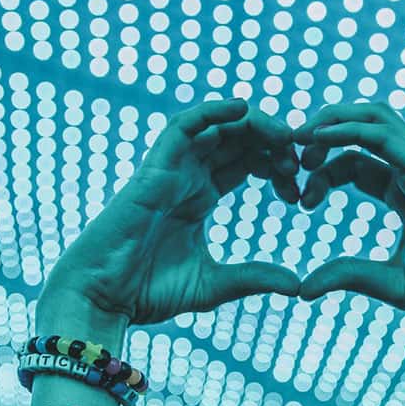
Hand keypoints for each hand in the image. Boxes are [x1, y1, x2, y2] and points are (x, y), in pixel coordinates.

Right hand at [44, 99, 302, 325]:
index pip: (245, 162)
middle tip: (300, 160)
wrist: (104, 297)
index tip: (300, 191)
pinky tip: (243, 109)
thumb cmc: (148, 292)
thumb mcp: (214, 284)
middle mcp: (186, 177)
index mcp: (199, 198)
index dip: (276, 165)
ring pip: (216, 126)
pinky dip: (212, 111)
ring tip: (284, 136)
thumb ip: (253, 278)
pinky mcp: (154, 169)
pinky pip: (183, 126)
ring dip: (253, 124)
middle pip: (236, 139)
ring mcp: (170, 170)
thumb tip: (297, 285)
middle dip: (272, 141)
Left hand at [292, 103, 404, 315]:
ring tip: (297, 138)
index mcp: (404, 192)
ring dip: (331, 119)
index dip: (322, 172)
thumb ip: (348, 277)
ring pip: (371, 117)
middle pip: (359, 130)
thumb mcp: (390, 282)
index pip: (354, 164)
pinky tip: (317, 139)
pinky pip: (381, 134)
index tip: (301, 201)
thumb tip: (302, 289)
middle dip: (320, 135)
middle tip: (288, 157)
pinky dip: (346, 129)